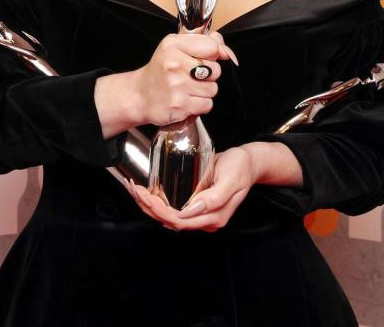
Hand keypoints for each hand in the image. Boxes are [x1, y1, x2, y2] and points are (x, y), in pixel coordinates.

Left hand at [121, 145, 257, 231]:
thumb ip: (214, 198)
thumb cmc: (241, 168)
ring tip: (135, 190)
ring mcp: (201, 215)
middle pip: (170, 220)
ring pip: (169, 217)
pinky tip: (147, 192)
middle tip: (134, 189)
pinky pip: (173, 209)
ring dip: (150, 206)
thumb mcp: (231, 179)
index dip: (158, 210)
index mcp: (214, 217)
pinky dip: (158, 202)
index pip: (179, 220)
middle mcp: (206, 221)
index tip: (144, 194)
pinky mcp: (196, 207)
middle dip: (149, 207)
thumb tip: (190, 211)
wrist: (249, 163)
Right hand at [131, 30, 237, 126]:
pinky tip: (186, 99)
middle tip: (191, 75)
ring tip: (187, 88)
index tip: (204, 58)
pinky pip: (207, 104)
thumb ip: (204, 43)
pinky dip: (199, 105)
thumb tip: (227, 51)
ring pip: (213, 89)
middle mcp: (174, 64)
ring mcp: (177, 86)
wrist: (139, 95)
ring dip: (204, 91)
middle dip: (208, 75)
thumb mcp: (176, 46)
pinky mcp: (180, 106)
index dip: (213, 54)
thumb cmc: (160, 70)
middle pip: (215, 70)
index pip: (212, 46)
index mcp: (173, 45)